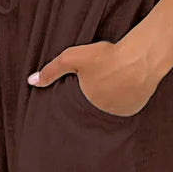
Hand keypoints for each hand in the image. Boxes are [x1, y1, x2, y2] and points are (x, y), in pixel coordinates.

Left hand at [27, 34, 156, 117]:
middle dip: (93, 99)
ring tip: (110, 84)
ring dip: (108, 100)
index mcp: (86, 104)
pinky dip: (123, 99)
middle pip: (93, 108)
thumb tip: (31, 81)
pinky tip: (124, 86)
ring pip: (109, 108)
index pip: (75, 109)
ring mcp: (121, 113)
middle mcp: (103, 114)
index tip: (79, 94)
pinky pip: (125, 106)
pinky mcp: (136, 109)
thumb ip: (51, 70)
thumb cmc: (107, 57)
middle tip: (98, 84)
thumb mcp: (73, 58)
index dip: (77, 100)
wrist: (141, 58)